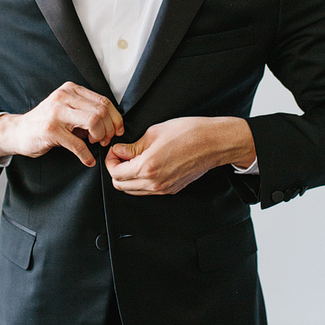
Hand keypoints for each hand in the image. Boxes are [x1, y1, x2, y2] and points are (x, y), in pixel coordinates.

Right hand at [0, 82, 122, 166]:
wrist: (17, 132)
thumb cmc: (44, 122)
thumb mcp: (66, 109)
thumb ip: (86, 110)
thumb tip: (112, 122)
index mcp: (70, 90)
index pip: (104, 101)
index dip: (115, 118)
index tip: (116, 130)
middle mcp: (63, 97)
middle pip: (101, 111)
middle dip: (109, 129)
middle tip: (105, 140)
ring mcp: (55, 113)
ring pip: (93, 122)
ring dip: (100, 138)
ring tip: (95, 145)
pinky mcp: (50, 130)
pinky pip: (78, 144)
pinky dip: (86, 155)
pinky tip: (87, 160)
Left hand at [105, 115, 255, 195]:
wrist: (215, 142)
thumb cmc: (189, 133)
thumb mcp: (153, 133)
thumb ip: (132, 146)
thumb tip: (119, 151)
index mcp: (147, 167)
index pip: (115, 173)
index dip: (110, 160)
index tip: (114, 151)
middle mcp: (154, 182)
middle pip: (120, 185)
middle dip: (116, 170)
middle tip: (121, 156)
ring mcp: (164, 188)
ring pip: (133, 190)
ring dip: (127, 177)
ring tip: (133, 160)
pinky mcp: (172, 189)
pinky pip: (147, 190)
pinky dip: (140, 181)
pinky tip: (146, 166)